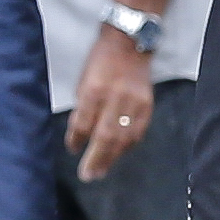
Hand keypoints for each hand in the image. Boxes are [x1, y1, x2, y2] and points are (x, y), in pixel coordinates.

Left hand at [65, 26, 156, 182]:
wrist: (129, 43)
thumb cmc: (101, 61)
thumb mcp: (83, 81)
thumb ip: (82, 108)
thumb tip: (79, 135)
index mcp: (94, 89)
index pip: (83, 123)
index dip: (76, 140)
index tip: (73, 150)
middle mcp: (115, 97)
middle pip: (105, 136)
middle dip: (95, 159)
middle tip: (88, 175)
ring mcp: (134, 102)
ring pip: (123, 138)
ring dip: (111, 158)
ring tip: (101, 171)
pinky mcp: (147, 105)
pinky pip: (137, 132)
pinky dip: (127, 146)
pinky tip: (119, 154)